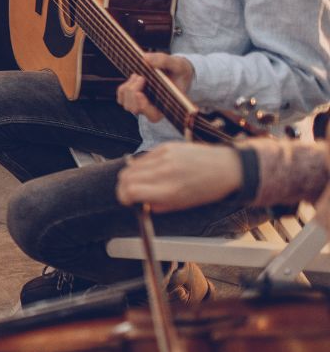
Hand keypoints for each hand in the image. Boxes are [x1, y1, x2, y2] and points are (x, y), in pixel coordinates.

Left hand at [117, 52, 193, 122]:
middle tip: (142, 77)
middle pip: (135, 108)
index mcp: (167, 106)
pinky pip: (121, 98)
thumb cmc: (179, 71)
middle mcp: (154, 109)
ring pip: (126, 104)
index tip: (139, 93)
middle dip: (134, 91)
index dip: (144, 107)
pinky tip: (134, 78)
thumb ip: (164, 61)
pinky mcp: (134, 100)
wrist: (175, 71)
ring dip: (128, 88)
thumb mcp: (177, 64)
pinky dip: (124, 88)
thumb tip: (145, 58)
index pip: (153, 116)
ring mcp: (143, 105)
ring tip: (139, 76)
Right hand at [117, 142, 242, 211]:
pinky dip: (141, 166)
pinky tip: (151, 171)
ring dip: (130, 176)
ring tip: (139, 182)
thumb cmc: (208, 188)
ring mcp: (164, 157)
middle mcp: (164, 172)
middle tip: (129, 193)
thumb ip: (159, 204)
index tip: (127, 200)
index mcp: (170, 190)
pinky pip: (143, 157)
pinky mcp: (166, 146)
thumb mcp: (184, 203)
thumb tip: (141, 202)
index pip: (131, 191)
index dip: (124, 197)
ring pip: (130, 166)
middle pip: (125, 177)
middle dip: (123, 187)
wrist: (228, 167)